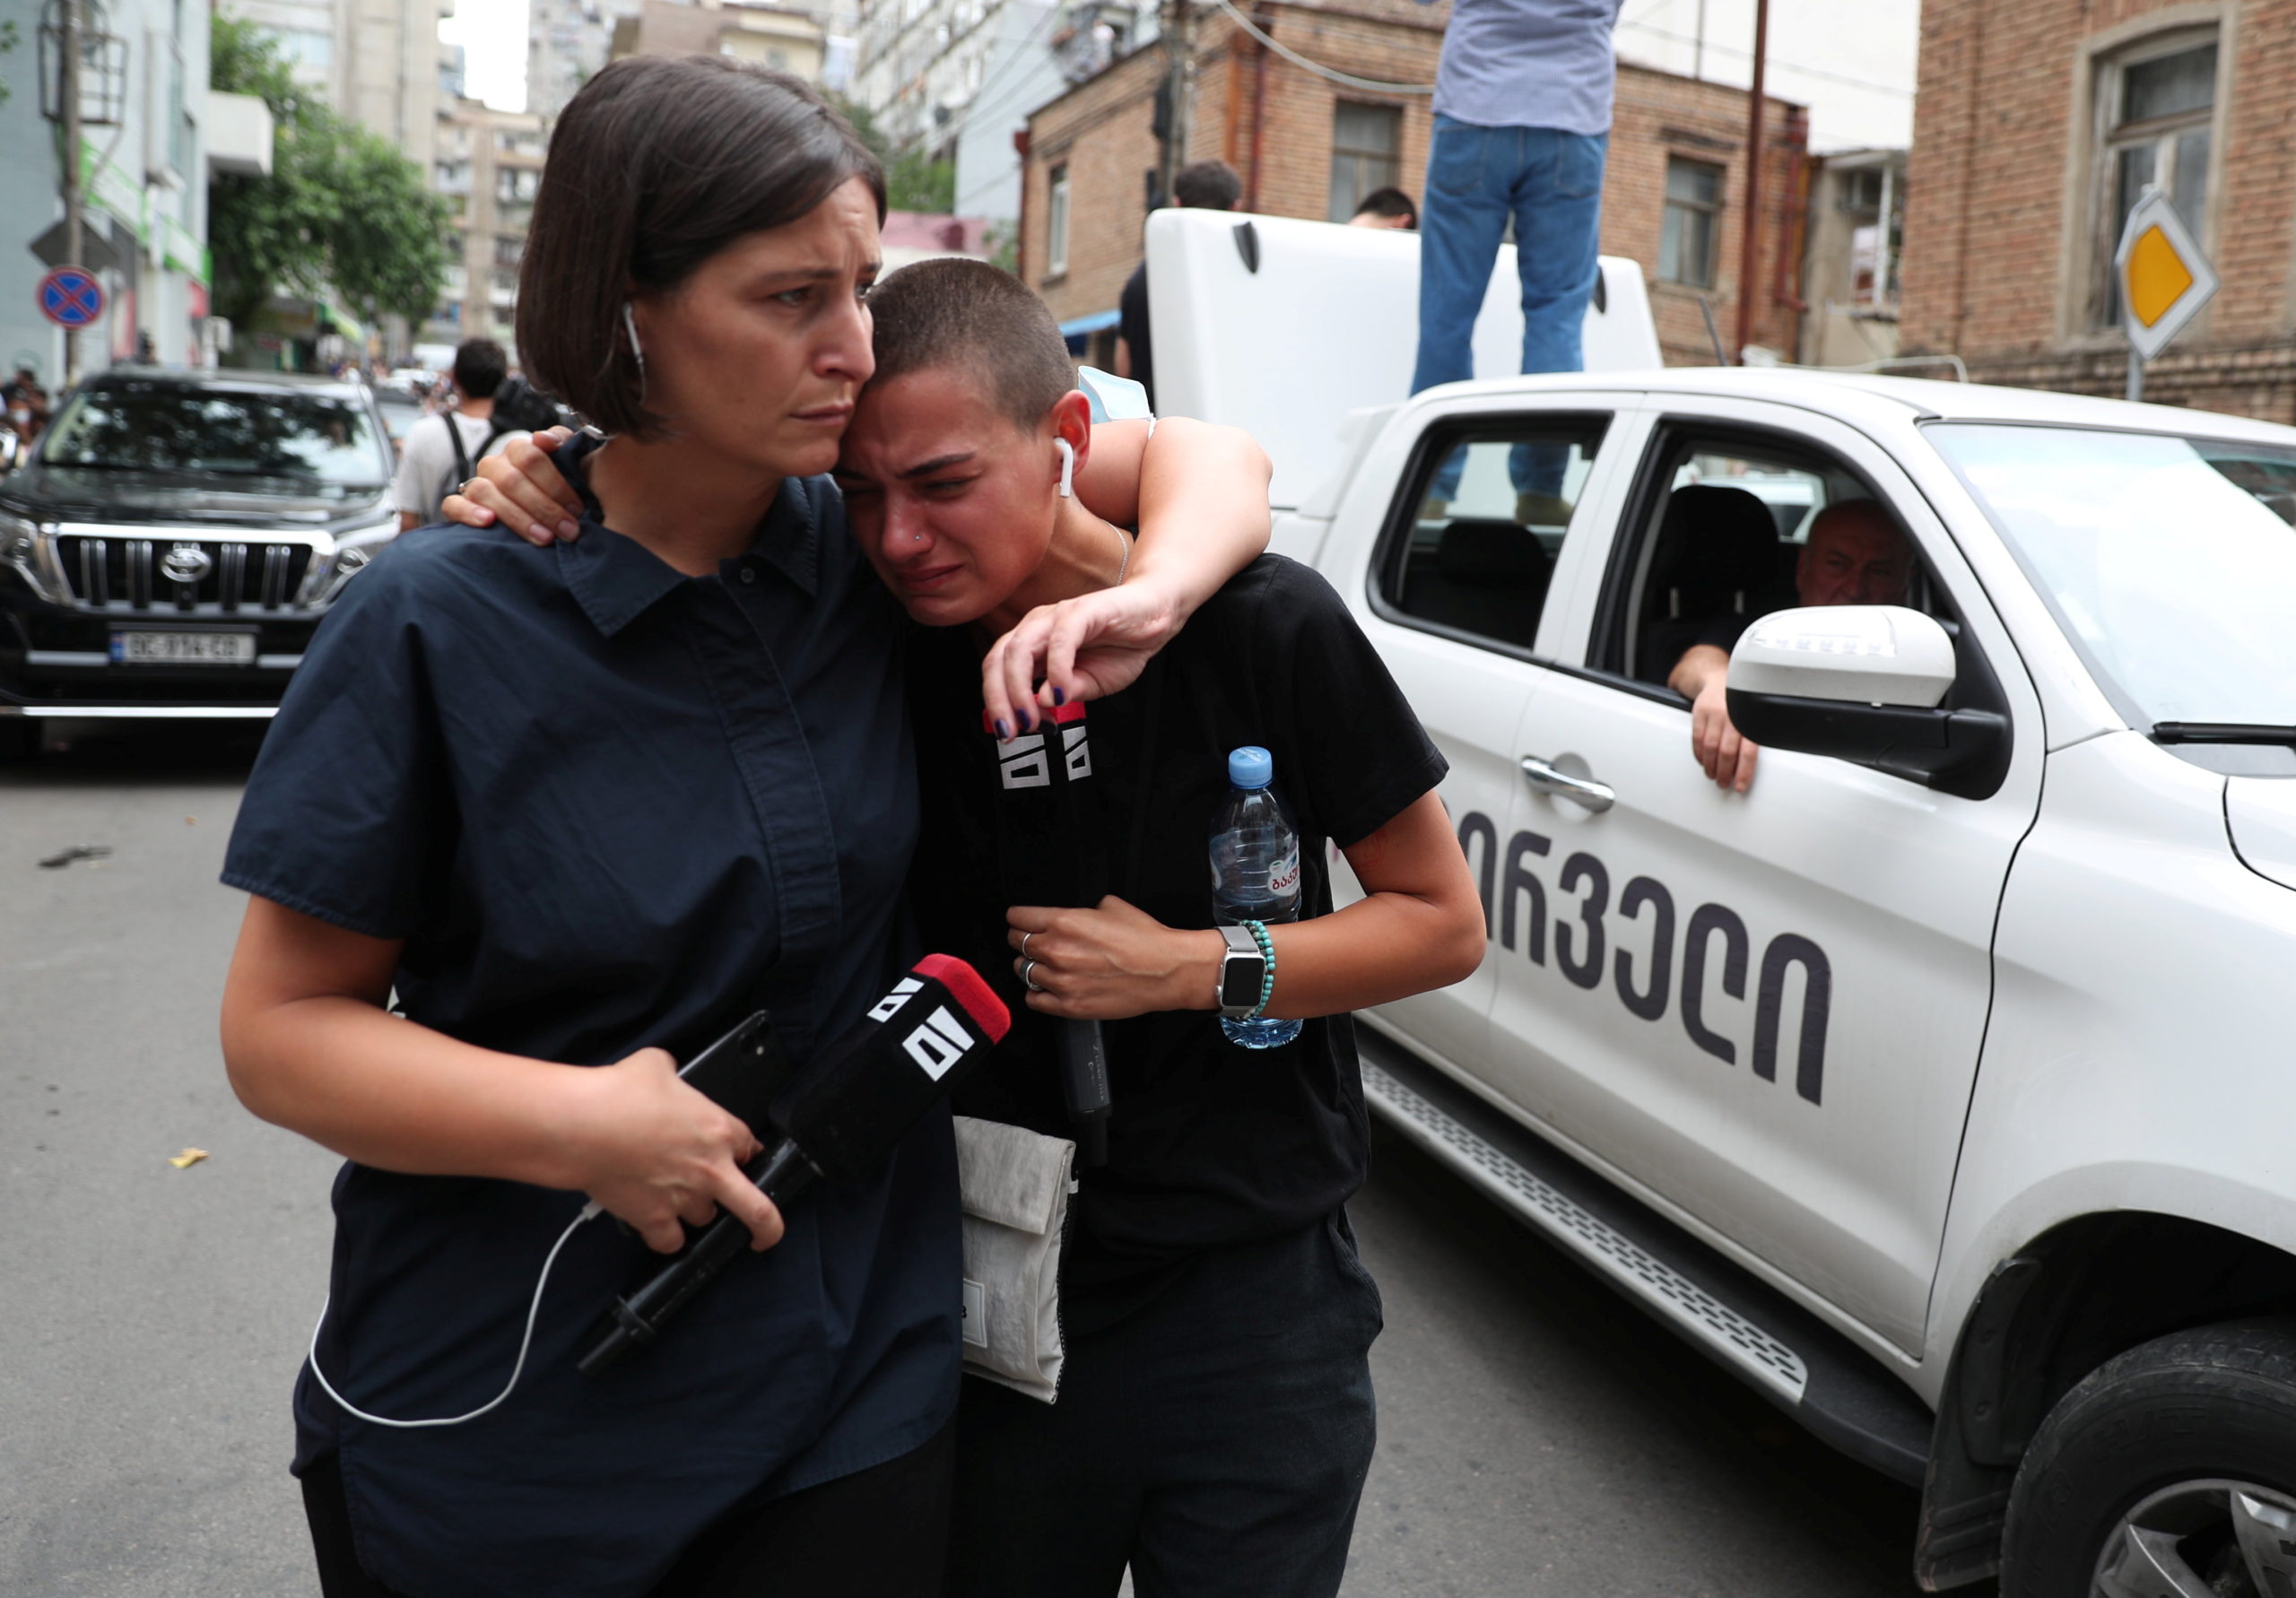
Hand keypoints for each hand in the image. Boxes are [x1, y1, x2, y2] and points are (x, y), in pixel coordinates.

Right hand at [440, 427, 582, 546]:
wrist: (543, 515)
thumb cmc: (560, 491)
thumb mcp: (570, 464)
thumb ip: (564, 444)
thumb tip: (543, 439)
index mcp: (519, 451)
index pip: (530, 457)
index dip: (555, 483)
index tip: (577, 509)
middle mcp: (495, 465)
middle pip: (511, 479)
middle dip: (544, 508)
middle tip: (568, 531)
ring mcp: (476, 483)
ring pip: (484, 492)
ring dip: (517, 517)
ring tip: (544, 538)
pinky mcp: (459, 506)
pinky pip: (452, 505)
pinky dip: (468, 513)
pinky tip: (488, 523)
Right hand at [564, 1048, 783, 1254]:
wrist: (582, 1126)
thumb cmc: (617, 1093)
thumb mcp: (655, 1065)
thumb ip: (671, 1072)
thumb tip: (666, 1072)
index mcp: (719, 1130)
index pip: (750, 1147)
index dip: (746, 1153)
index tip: (742, 1158)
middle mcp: (711, 1169)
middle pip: (758, 1211)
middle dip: (767, 1227)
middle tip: (764, 1234)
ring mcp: (685, 1198)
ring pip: (705, 1218)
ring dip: (695, 1212)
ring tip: (676, 1200)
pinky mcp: (655, 1219)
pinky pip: (670, 1242)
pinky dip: (665, 1239)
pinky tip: (657, 1228)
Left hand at [980, 580, 1186, 739]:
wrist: (1156, 618)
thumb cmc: (1122, 647)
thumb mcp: (1091, 684)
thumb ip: (1066, 693)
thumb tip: (1043, 703)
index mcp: (1032, 643)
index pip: (996, 669)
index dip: (996, 702)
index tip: (1005, 732)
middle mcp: (1037, 627)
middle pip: (999, 660)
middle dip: (1000, 699)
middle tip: (1013, 729)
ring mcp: (1056, 616)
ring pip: (1020, 649)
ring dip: (1021, 689)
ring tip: (1034, 717)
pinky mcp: (1082, 609)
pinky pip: (1061, 638)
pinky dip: (1057, 668)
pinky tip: (1062, 693)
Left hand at [1007, 896, 1220, 1019]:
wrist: (1167, 971)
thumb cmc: (1145, 939)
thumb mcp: (1111, 906)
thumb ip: (1081, 911)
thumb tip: (1073, 916)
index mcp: (1064, 921)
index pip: (1017, 918)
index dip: (1019, 918)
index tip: (1021, 921)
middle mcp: (1057, 951)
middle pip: (1016, 943)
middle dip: (1023, 940)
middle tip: (1035, 942)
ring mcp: (1061, 981)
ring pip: (1022, 971)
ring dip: (1032, 966)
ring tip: (1048, 965)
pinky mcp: (1069, 1006)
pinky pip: (1033, 999)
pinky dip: (1038, 992)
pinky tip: (1050, 986)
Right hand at [1690, 678, 1758, 792]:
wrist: (1720, 678)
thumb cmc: (1740, 702)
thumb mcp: (1754, 716)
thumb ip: (1755, 736)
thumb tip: (1756, 765)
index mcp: (1750, 719)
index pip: (1748, 751)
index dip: (1744, 772)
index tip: (1741, 786)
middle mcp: (1732, 716)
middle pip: (1726, 752)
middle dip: (1724, 773)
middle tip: (1724, 784)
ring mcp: (1714, 714)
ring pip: (1710, 747)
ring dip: (1711, 766)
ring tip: (1713, 775)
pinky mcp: (1699, 713)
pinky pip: (1697, 739)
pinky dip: (1699, 754)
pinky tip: (1703, 761)